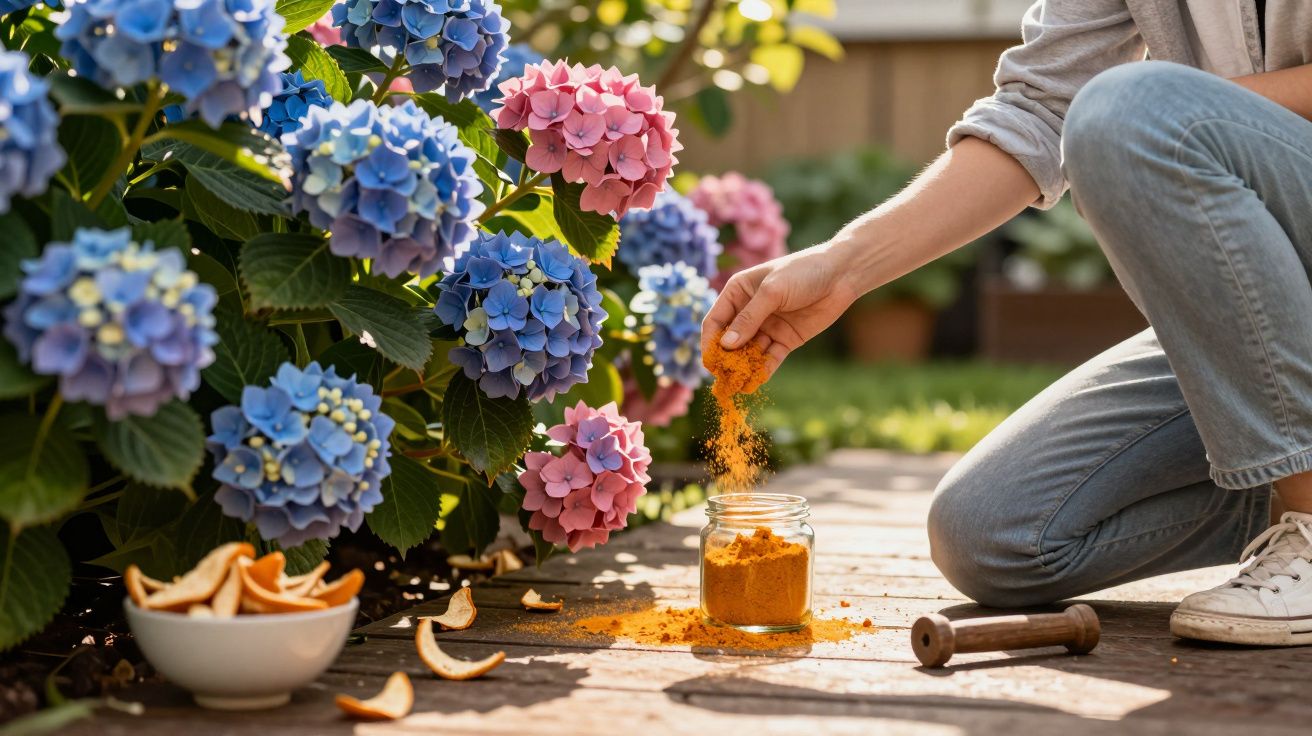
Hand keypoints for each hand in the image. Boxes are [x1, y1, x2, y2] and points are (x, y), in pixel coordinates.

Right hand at [701, 243, 860, 376]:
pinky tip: (756, 383)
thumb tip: (725, 345)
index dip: (710, 342)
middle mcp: (749, 311)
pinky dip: (762, 370)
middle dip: (726, 360)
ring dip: (743, 369)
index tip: (710, 361)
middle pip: (730, 341)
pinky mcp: (785, 339)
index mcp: (738, 293)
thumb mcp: (772, 292)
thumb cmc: (803, 271)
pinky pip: (770, 358)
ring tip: (737, 386)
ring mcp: (767, 326)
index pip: (715, 321)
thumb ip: (749, 319)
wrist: (841, 274)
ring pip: (749, 352)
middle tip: (723, 379)